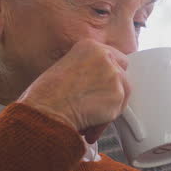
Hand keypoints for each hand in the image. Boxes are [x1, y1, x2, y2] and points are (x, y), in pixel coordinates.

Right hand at [16, 39, 130, 141]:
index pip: (114, 57)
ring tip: (89, 118)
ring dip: (109, 106)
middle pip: (122, 73)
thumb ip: (88, 69)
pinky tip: (90, 124)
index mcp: (90, 46)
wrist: (47, 109)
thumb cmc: (47, 94)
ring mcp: (114, 75)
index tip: (102, 84)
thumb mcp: (66, 67)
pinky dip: (105, 120)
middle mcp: (105, 57)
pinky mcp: (118, 94)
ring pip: (123, 92)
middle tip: (98, 101)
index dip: (108, 74)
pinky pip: (118, 110)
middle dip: (114, 88)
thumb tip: (99, 81)